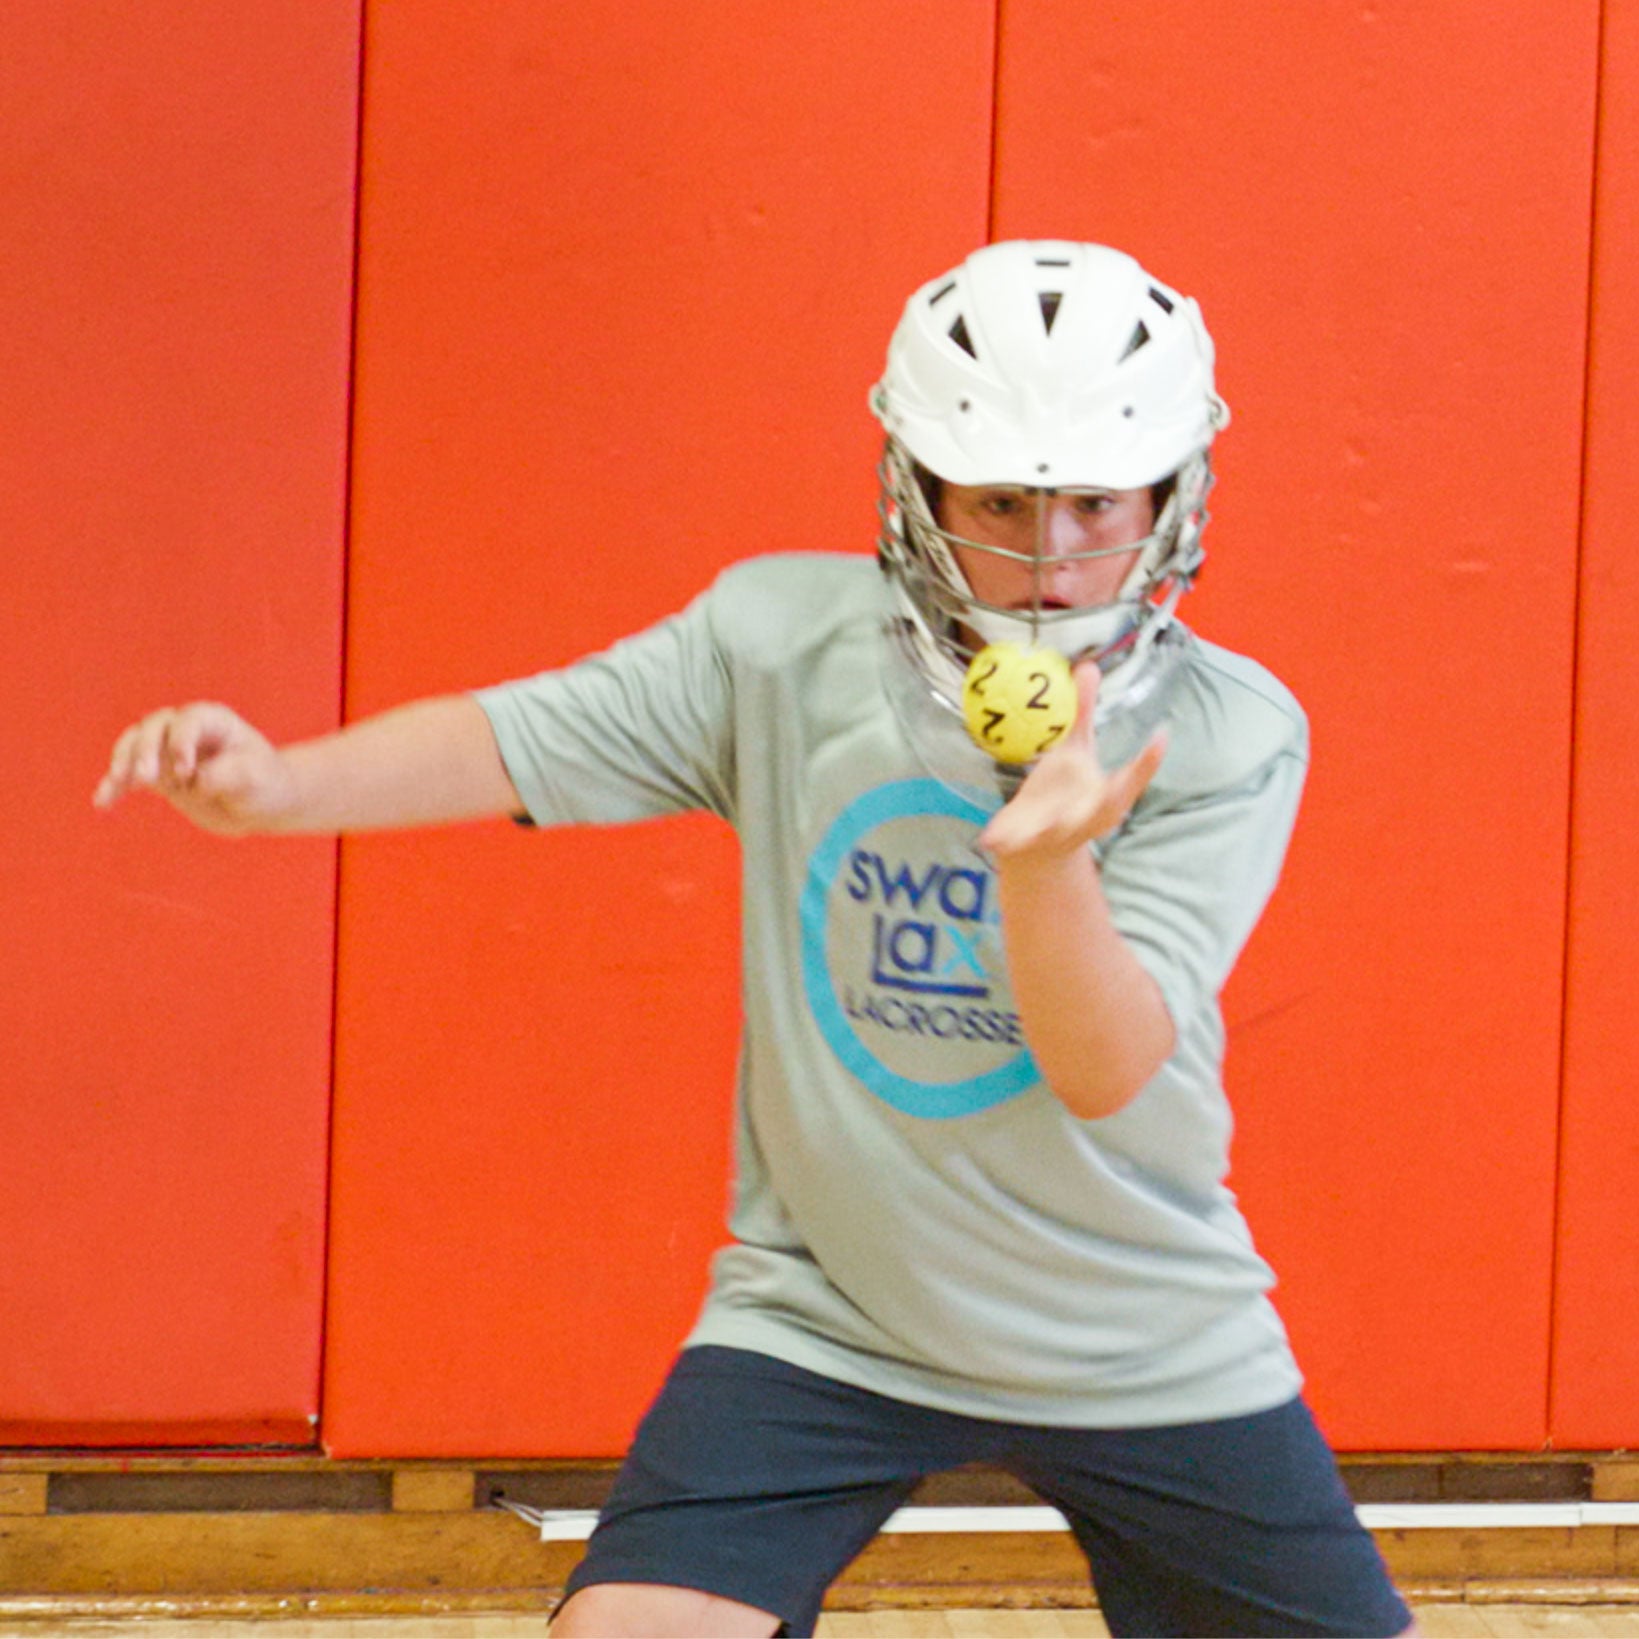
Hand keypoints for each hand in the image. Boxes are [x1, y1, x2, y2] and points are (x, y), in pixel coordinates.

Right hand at [93, 702, 294, 834]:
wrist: (261, 804)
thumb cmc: (265, 784)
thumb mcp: (256, 779)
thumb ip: (227, 775)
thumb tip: (194, 780)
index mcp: (214, 721)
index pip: (188, 721)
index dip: (182, 742)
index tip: (187, 772)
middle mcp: (185, 730)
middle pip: (154, 727)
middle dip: (146, 750)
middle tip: (147, 779)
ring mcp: (168, 752)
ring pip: (134, 745)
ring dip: (123, 762)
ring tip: (118, 783)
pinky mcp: (158, 776)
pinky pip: (129, 776)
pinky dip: (115, 786)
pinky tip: (103, 803)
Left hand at [979, 661, 1165, 860]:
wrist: (1035, 843)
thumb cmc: (1064, 790)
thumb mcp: (1075, 751)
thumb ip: (1082, 713)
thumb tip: (1088, 665)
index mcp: (1106, 796)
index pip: (1133, 779)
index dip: (1149, 761)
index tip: (1162, 735)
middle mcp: (1087, 816)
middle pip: (1102, 810)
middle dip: (1105, 803)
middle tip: (1108, 794)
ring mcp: (1057, 834)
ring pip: (1057, 830)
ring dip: (1052, 826)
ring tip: (1046, 823)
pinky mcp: (1024, 844)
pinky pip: (1013, 843)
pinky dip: (1003, 840)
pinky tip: (989, 839)